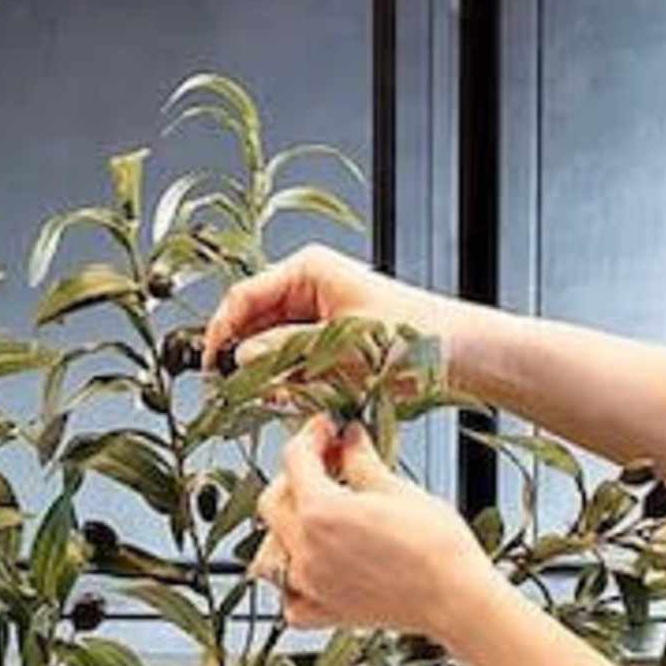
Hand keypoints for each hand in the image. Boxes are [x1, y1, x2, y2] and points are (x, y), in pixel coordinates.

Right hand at [200, 243, 432, 377]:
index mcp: (308, 270)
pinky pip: (293, 362)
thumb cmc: (411, 335)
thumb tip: (241, 355)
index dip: (220, 331)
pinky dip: (291, 381)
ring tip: (287, 394)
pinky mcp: (327, 341)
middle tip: (240, 390)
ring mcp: (316, 314)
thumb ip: (285, 350)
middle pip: (253, 322)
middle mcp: (307, 287)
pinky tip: (302, 396)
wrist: (456, 352)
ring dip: (272, 374)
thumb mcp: (340, 345)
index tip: (209, 364)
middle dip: (246, 358)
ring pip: (270, 347)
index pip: (244, 296)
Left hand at [259, 415, 500, 648]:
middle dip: (295, 476)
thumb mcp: (397, 489)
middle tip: (326, 464)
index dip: (312, 435)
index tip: (327, 429)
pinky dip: (290, 582)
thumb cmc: (437, 547)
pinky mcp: (324, 612)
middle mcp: (306, 550)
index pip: (296, 459)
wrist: (456, 598)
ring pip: (268, 554)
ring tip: (312, 517)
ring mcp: (310, 585)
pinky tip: (312, 568)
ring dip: (281, 530)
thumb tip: (350, 439)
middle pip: (272, 502)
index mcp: (321, 511)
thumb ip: (361, 461)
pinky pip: (287, 599)